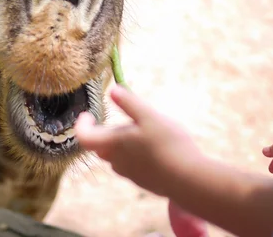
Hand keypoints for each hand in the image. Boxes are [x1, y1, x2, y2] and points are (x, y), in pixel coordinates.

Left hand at [75, 85, 201, 196]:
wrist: (191, 181)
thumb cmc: (169, 144)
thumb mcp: (149, 115)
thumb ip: (129, 102)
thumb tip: (112, 89)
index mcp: (114, 145)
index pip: (84, 138)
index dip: (82, 125)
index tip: (88, 114)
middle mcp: (118, 162)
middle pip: (101, 145)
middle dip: (107, 130)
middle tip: (126, 118)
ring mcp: (131, 175)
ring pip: (117, 156)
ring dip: (122, 142)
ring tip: (144, 130)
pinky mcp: (144, 182)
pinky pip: (132, 165)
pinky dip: (136, 154)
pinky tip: (156, 147)